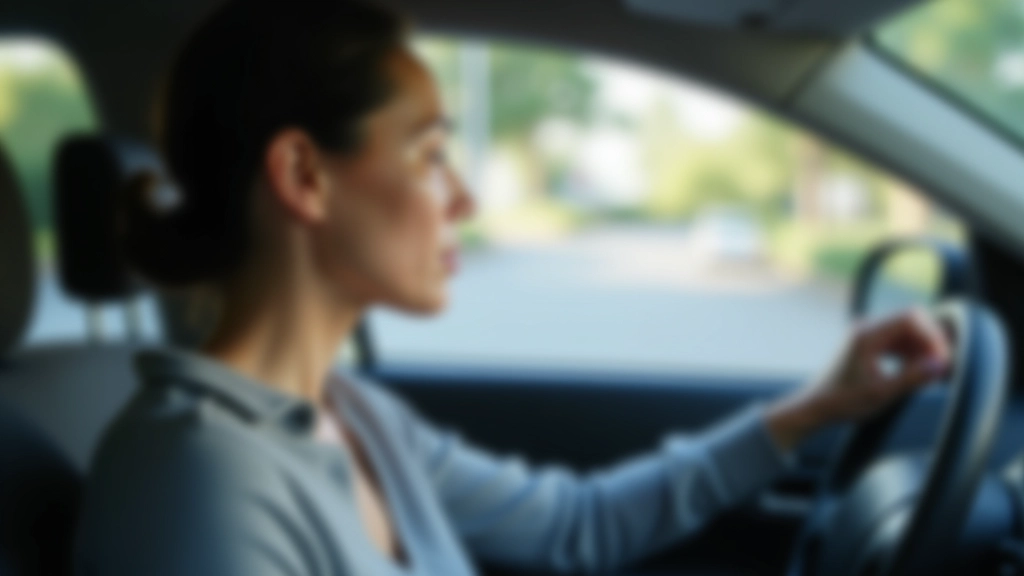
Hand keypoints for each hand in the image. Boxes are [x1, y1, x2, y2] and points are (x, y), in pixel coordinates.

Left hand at [766, 309, 951, 450]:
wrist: (817, 406)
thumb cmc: (845, 401)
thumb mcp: (883, 393)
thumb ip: (913, 377)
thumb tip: (941, 365)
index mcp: (867, 335)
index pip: (911, 318)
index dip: (932, 335)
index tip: (942, 359)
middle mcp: (866, 329)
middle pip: (911, 321)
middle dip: (929, 341)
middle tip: (938, 368)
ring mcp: (865, 335)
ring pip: (905, 331)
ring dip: (920, 348)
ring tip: (927, 375)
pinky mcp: (866, 344)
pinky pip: (895, 340)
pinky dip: (909, 352)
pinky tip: (914, 372)